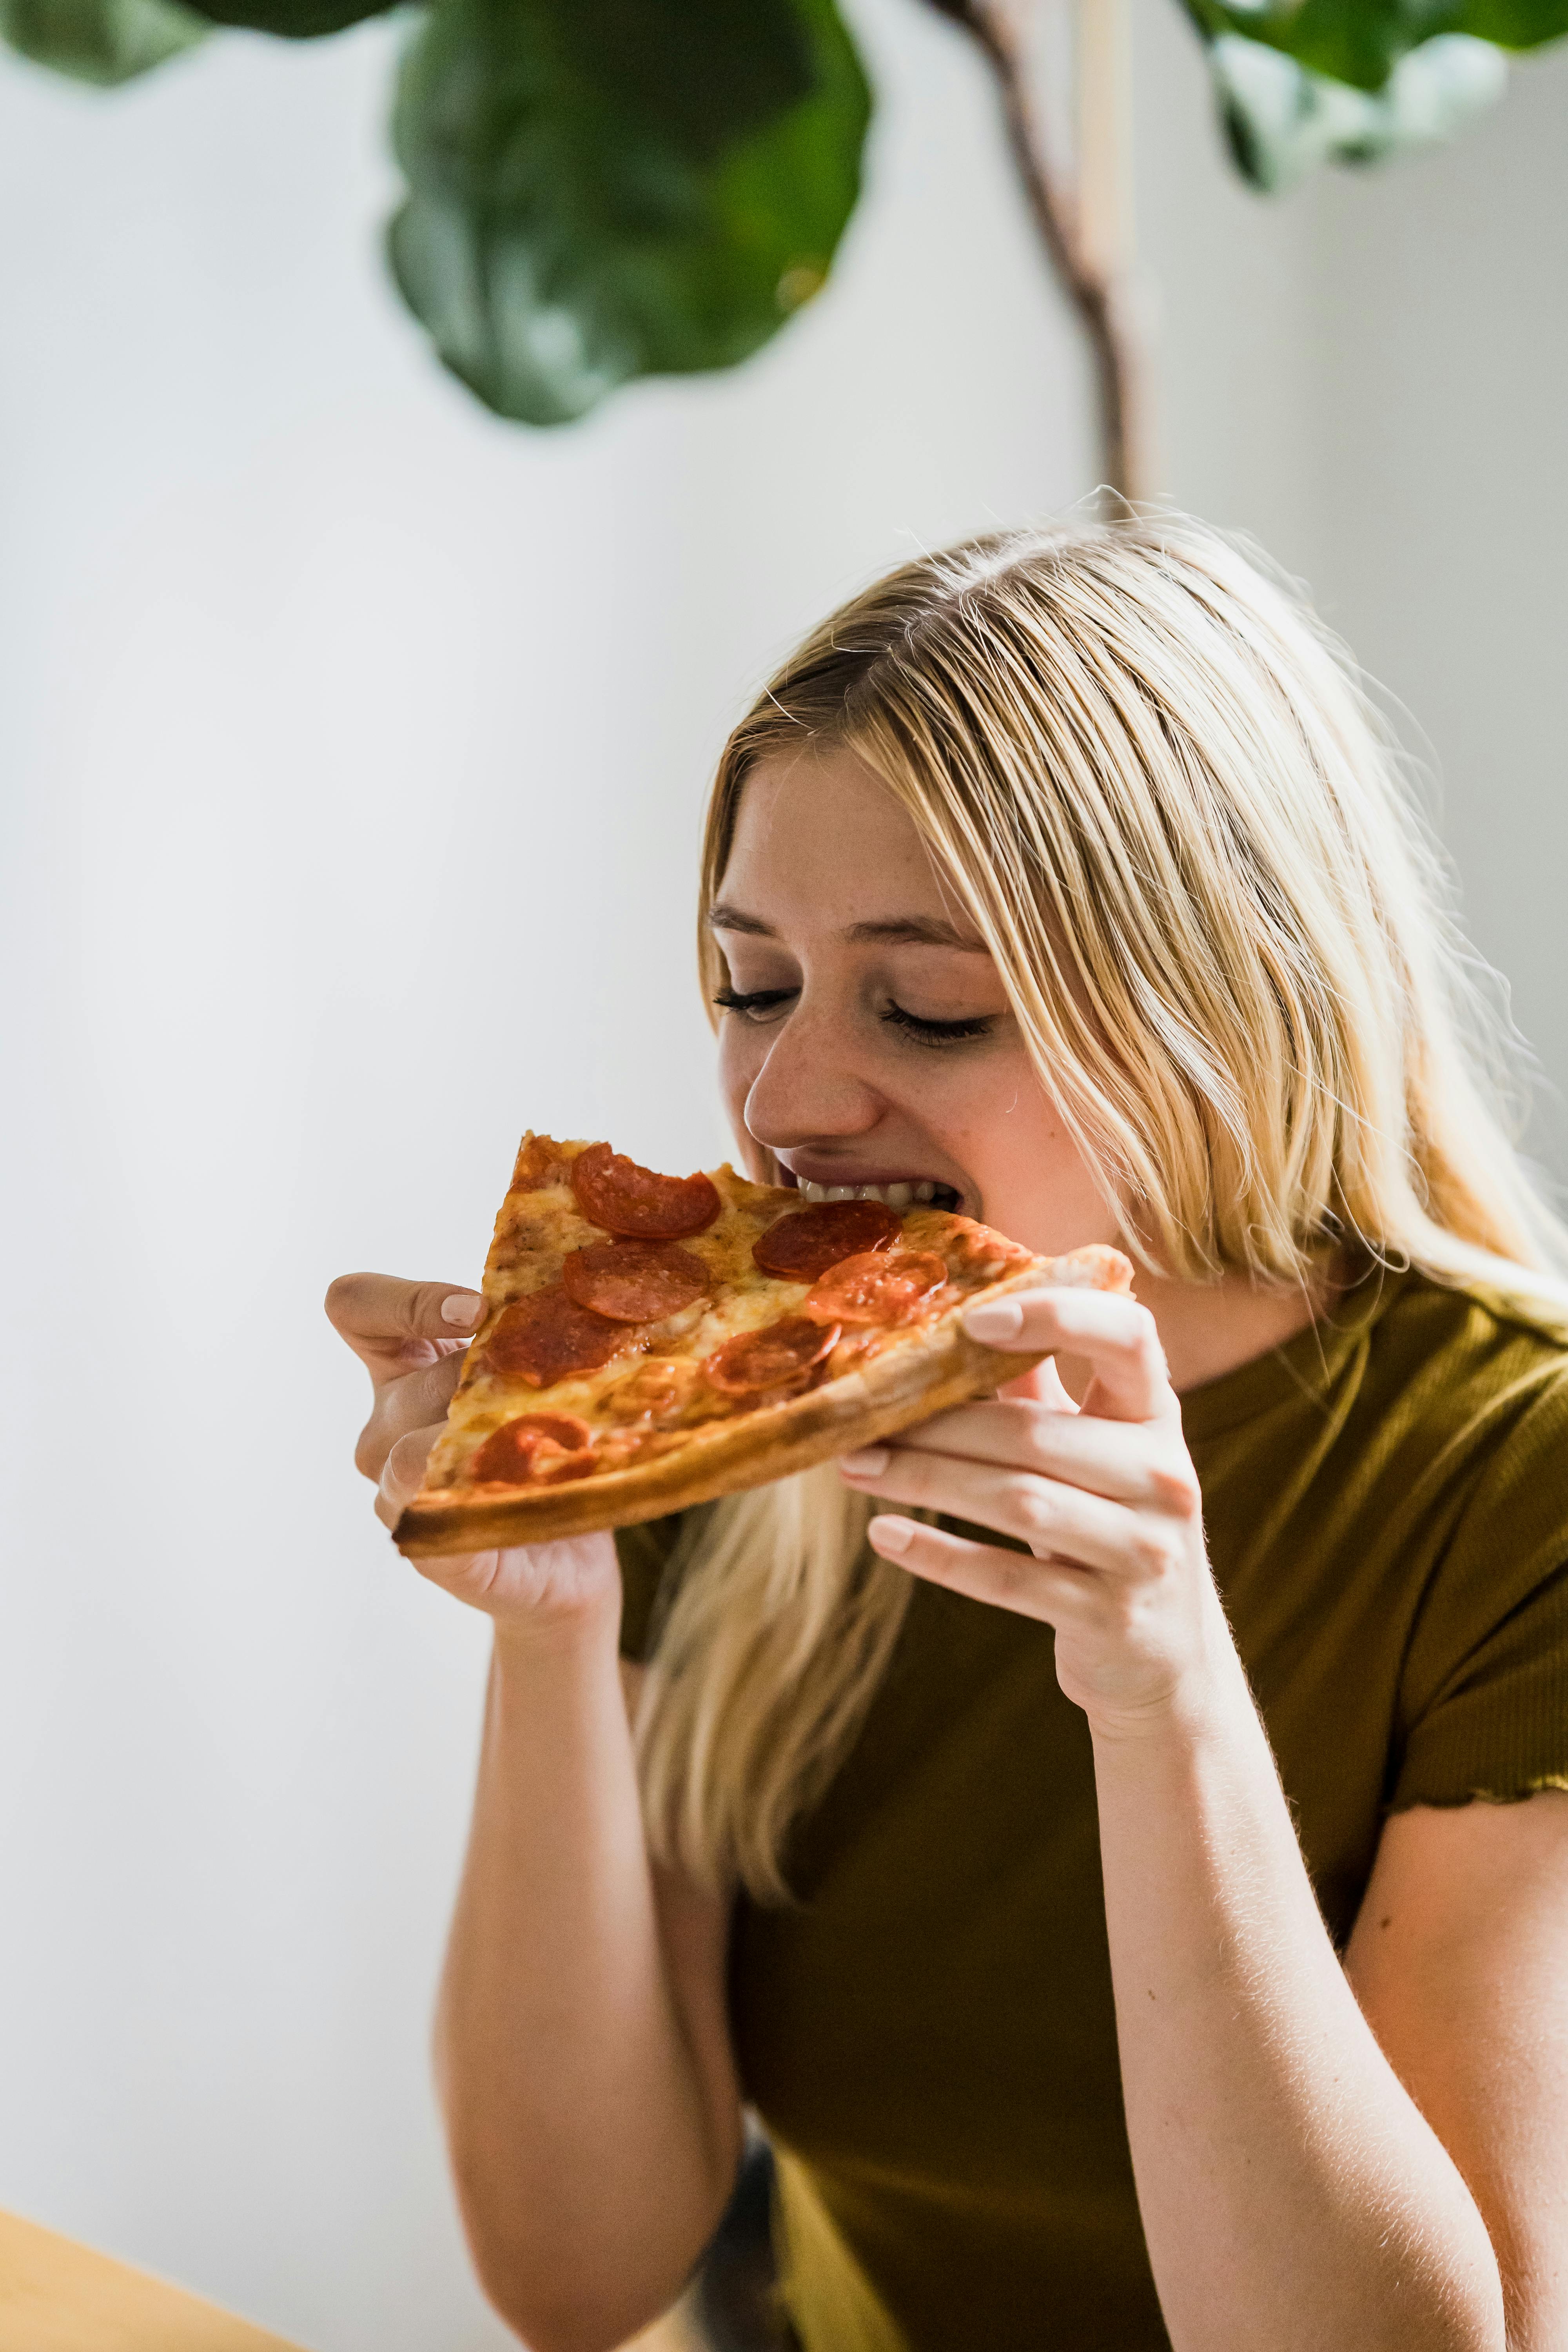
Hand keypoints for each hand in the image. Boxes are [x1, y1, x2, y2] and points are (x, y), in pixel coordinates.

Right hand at [325, 1271, 619, 1634]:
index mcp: (402, 1367)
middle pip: (411, 1382)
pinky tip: (525, 1485)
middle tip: (548, 1394)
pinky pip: (427, 1509)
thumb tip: (548, 1300)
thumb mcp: (536, 1370)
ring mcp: (393, 1489)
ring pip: (411, 1450)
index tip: (477, 1311)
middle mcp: (385, 1425)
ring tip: (549, 1444)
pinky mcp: (423, 1542)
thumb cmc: (551, 1443)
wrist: (573, 1545)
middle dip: (485, 1379)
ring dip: (484, 1439)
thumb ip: (524, 1331)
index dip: (405, 1300)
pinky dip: (479, 1490)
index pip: (354, 1305)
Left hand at [837, 1286, 1233, 1737]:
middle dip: (937, 1423)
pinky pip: (1008, 1580)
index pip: (1127, 1337)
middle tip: (860, 1415)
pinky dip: (939, 1555)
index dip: (1055, 1316)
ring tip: (854, 1465)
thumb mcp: (1091, 1446)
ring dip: (925, 1478)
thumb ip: (1035, 1385)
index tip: (973, 1318)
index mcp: (1156, 1414)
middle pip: (1035, 1433)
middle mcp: (1163, 1476)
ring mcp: (1144, 1550)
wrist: (1164, 1653)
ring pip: (1017, 1501)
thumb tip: (945, 1320)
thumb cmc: (1107, 1522)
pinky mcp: (1110, 1616)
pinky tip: (885, 1535)